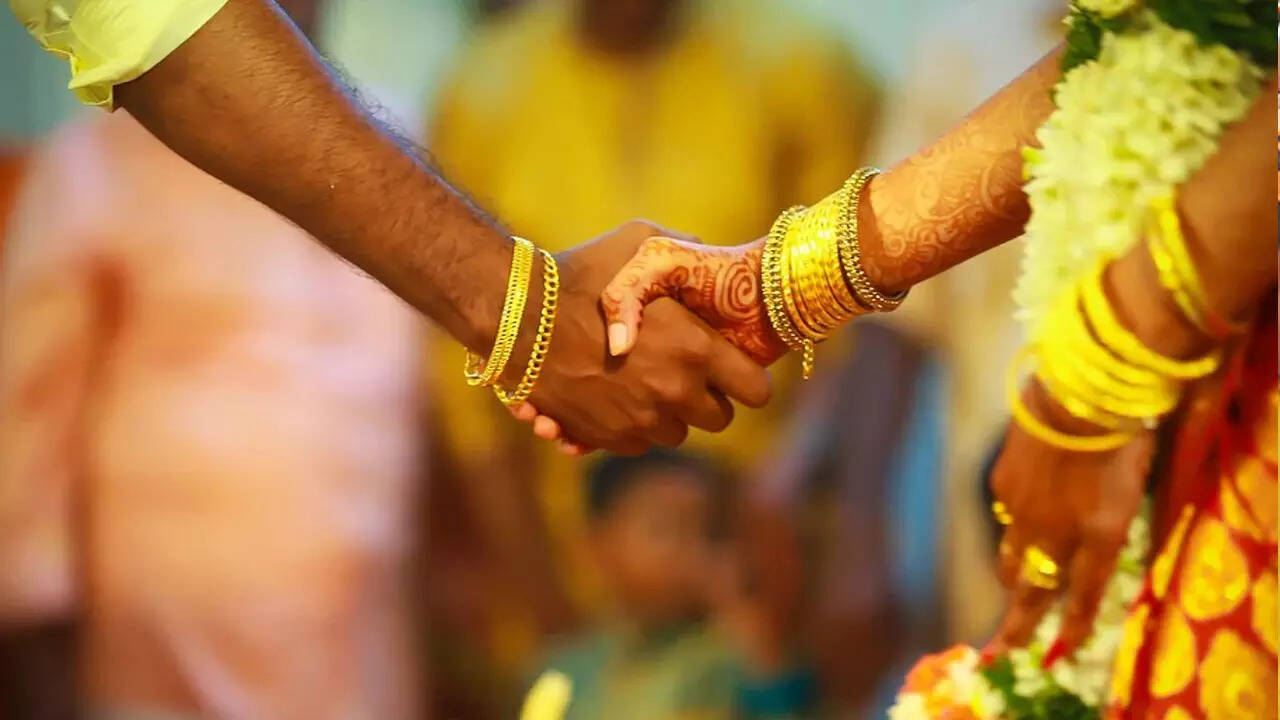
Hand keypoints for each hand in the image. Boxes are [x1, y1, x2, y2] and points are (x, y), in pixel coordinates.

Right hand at [517, 221, 772, 454]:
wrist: (518, 317)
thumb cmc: (581, 274)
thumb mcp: (642, 245)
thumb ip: (688, 255)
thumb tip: (715, 260)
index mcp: (695, 348)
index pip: (756, 389)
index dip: (750, 380)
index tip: (736, 370)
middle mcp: (674, 391)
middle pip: (720, 419)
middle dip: (709, 398)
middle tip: (688, 373)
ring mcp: (641, 420)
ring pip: (679, 433)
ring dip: (671, 413)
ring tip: (647, 380)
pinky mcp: (610, 437)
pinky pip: (641, 443)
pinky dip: (635, 425)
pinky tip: (617, 393)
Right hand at [987, 379, 1152, 662]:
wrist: (1079, 392)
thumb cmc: (1123, 436)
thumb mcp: (1132, 491)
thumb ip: (1108, 526)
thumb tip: (1087, 546)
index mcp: (1098, 537)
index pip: (1081, 596)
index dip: (1070, 626)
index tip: (1059, 648)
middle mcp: (1055, 533)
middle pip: (1033, 590)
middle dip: (1019, 622)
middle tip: (1005, 645)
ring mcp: (1023, 510)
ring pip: (1011, 556)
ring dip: (1013, 573)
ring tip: (1012, 579)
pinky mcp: (1001, 484)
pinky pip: (1007, 514)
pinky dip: (1015, 520)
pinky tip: (1023, 503)